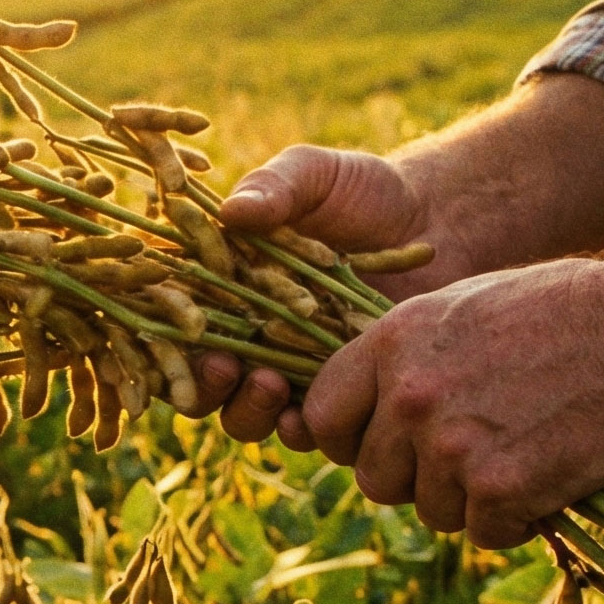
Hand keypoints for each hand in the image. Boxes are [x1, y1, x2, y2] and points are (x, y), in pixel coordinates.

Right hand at [186, 145, 446, 445]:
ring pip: (238, 412)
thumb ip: (276, 187)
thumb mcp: (315, 175)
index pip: (169, 318)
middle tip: (227, 366)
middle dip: (200, 384)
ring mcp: (281, 366)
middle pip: (194, 377)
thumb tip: (233, 211)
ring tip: (272, 385)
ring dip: (245, 409)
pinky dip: (297, 428)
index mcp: (215, 281)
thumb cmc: (364, 191)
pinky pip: (300, 426)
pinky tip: (309, 415)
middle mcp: (239, 329)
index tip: (187, 332)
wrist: (439, 221)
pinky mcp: (327, 391)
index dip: (164, 334)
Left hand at [299, 258, 603, 547]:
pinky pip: (484, 533)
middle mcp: (409, 398)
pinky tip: (544, 479)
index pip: (320, 419)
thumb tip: (363, 407)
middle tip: (465, 458)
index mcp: (389, 346)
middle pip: (373, 479)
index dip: (348, 440)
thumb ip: (401, 359)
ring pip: (429, 511)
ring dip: (468, 500)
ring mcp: (452, 447)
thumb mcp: (457, 308)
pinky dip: (515, 519)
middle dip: (413, 478)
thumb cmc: (558, 311)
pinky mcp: (501, 489)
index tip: (383, 442)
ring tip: (517, 455)